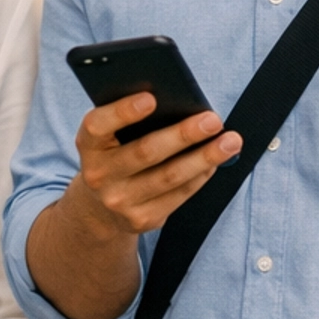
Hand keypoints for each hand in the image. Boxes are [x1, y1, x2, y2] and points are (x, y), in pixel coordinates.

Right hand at [66, 96, 242, 240]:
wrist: (99, 208)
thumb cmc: (113, 155)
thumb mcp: (108, 137)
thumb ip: (128, 120)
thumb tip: (178, 102)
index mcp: (88, 144)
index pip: (98, 125)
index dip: (123, 112)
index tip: (151, 98)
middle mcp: (99, 174)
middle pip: (146, 152)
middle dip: (183, 135)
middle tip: (212, 119)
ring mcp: (120, 201)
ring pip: (170, 177)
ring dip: (204, 157)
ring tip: (230, 141)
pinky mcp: (142, 220)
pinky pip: (179, 195)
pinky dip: (201, 175)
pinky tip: (216, 161)